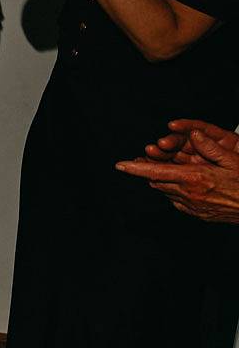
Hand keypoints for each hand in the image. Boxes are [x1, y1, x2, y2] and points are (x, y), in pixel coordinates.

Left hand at [117, 120, 238, 222]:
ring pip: (166, 192)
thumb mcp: (233, 161)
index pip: (156, 172)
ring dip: (161, 181)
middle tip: (140, 162)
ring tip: (159, 171)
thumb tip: (193, 133)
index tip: (119, 165)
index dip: (136, 169)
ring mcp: (193, 206)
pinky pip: (177, 201)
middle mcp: (189, 193)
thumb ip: (210, 147)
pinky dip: (174, 191)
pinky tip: (181, 184)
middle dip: (147, 172)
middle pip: (157, 181)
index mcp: (194, 178)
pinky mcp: (198, 214)